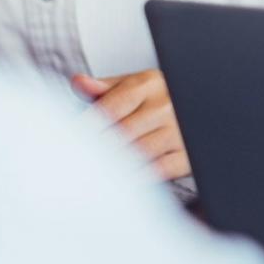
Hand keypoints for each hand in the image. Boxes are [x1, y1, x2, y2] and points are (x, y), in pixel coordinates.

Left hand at [70, 69, 187, 179]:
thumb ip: (102, 87)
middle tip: (76, 162)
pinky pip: (161, 169)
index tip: (68, 141)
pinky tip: (123, 181)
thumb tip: (78, 82)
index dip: (86, 126)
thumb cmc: (155, 99)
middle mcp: (166, 104)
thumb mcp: (131, 86)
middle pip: (123, 132)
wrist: (196, 108)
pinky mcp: (188, 153)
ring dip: (115, 164)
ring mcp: (180, 129)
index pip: (111, 108)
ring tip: (94, 173)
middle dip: (97, 149)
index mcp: (149, 83)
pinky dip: (139, 176)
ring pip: (140, 152)